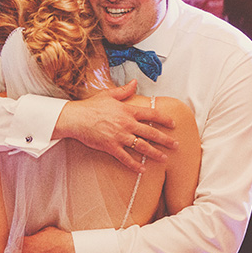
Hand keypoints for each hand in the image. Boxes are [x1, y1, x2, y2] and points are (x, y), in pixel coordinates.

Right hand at [54, 80, 176, 171]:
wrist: (76, 118)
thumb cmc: (91, 106)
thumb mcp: (108, 94)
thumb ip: (124, 90)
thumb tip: (134, 83)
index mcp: (128, 110)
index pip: (151, 114)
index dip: (164, 119)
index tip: (173, 124)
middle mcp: (127, 124)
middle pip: (151, 132)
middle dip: (165, 139)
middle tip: (176, 145)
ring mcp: (120, 136)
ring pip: (142, 146)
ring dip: (155, 153)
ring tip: (164, 158)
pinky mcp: (111, 147)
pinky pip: (126, 158)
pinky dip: (134, 164)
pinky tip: (142, 169)